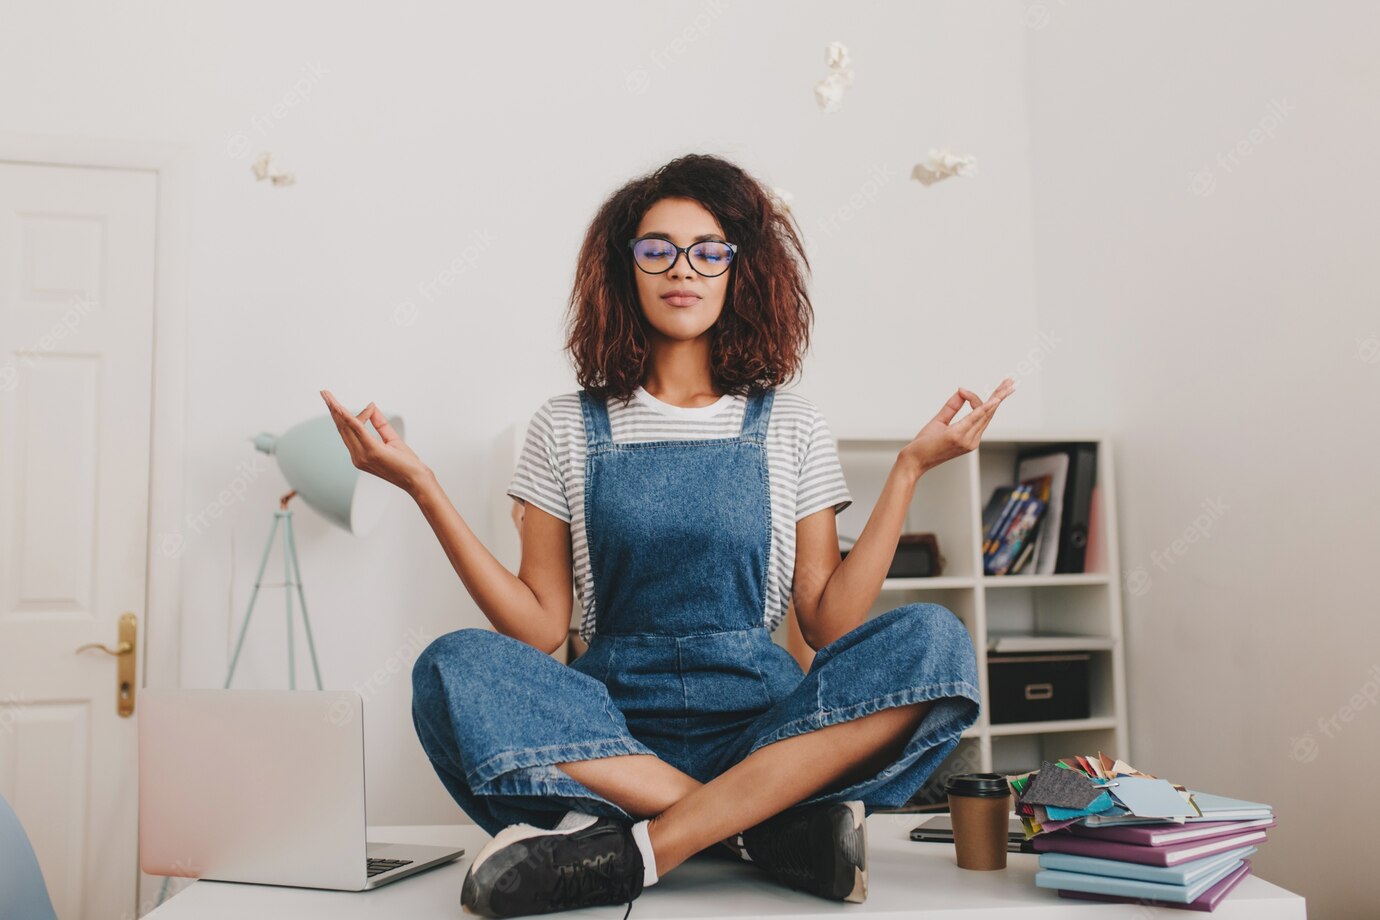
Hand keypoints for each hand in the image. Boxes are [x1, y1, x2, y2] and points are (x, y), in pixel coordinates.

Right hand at [320, 389, 432, 495]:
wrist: (417, 480)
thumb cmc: (406, 464)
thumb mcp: (391, 439)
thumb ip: (380, 423)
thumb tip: (372, 406)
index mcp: (361, 454)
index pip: (349, 431)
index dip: (353, 415)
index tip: (370, 406)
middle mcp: (358, 456)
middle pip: (342, 428)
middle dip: (333, 409)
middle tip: (325, 393)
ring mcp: (363, 455)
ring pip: (346, 428)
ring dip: (337, 410)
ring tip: (328, 396)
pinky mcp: (372, 452)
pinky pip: (357, 431)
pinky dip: (349, 418)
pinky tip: (341, 409)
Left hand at [899, 378, 1015, 476]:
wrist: (914, 460)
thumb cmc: (925, 444)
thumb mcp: (940, 421)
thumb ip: (952, 407)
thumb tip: (961, 390)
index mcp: (970, 437)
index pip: (981, 415)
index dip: (977, 398)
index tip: (962, 390)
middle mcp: (972, 440)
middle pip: (989, 413)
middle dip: (1000, 396)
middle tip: (1010, 382)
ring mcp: (966, 439)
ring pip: (984, 414)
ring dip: (997, 398)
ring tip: (1007, 386)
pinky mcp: (957, 436)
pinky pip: (974, 419)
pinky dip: (984, 408)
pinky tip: (993, 400)